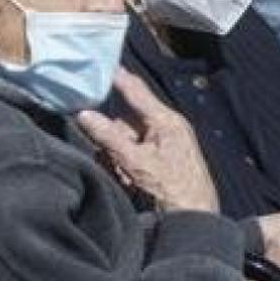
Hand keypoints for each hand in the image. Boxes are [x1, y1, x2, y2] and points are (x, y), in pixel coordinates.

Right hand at [76, 70, 217, 211]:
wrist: (194, 216)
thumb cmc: (172, 187)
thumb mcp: (135, 161)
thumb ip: (108, 137)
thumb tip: (85, 115)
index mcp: (166, 121)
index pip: (136, 91)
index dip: (118, 78)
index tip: (102, 64)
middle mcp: (166, 128)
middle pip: (125, 123)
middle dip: (114, 141)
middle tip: (115, 161)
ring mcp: (164, 144)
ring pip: (126, 141)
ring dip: (119, 158)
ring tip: (128, 178)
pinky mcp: (161, 159)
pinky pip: (134, 155)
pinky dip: (127, 167)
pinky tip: (132, 183)